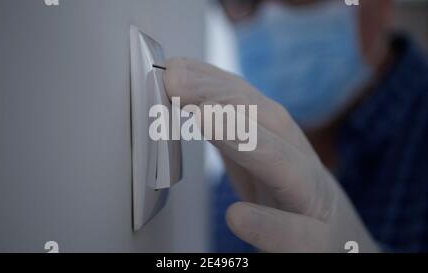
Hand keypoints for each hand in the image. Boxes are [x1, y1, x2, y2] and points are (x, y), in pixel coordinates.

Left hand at [163, 58, 378, 252]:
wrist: (344, 253)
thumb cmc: (299, 211)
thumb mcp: (265, 170)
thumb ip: (235, 142)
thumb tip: (196, 107)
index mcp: (287, 152)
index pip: (253, 108)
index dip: (215, 84)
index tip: (177, 68)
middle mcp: (303, 170)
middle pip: (271, 124)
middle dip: (223, 97)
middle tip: (178, 81)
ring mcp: (314, 207)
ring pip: (287, 168)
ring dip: (245, 139)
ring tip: (204, 116)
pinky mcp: (318, 247)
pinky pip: (297, 236)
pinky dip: (269, 225)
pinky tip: (238, 217)